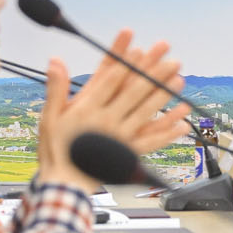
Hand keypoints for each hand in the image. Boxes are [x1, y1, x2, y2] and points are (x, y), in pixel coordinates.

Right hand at [35, 29, 192, 190]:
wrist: (63, 184)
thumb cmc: (55, 149)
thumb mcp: (49, 117)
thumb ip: (56, 88)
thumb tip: (56, 60)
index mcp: (87, 109)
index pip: (111, 80)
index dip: (126, 64)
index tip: (139, 49)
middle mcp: (107, 121)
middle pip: (134, 92)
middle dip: (154, 74)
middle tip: (171, 60)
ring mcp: (120, 138)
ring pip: (146, 112)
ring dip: (164, 96)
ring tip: (180, 80)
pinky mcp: (128, 154)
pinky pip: (152, 141)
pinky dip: (168, 132)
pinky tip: (182, 123)